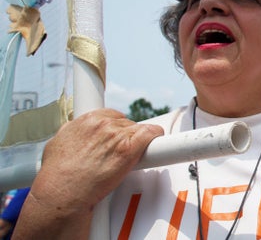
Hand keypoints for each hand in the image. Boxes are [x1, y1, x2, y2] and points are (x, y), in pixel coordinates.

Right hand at [31, 108, 163, 216]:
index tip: (116, 138)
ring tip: (125, 160)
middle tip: (118, 155)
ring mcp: (116, 134)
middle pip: (126, 124)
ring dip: (136, 143)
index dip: (115, 128)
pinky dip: (155, 137)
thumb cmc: (56, 176)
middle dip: (125, 138)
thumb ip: (70, 133)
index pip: (112, 115)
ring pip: (138, 130)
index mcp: (86, 120)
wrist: (62, 193)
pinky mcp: (129, 148)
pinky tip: (154, 143)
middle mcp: (102, 123)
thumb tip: (74, 132)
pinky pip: (151, 133)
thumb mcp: (57, 144)